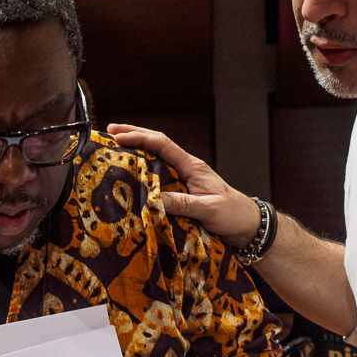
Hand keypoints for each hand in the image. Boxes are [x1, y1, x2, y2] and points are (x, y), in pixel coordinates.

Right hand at [105, 124, 260, 247]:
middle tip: (110, 132)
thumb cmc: (232, 213)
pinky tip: (132, 172)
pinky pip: (159, 173)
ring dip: (136, 150)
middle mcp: (186, 167)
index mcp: (191, 166)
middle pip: (157, 144)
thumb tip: (153, 199)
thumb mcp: (208, 209)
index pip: (163, 144)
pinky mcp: (182, 189)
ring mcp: (184, 177)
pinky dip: (143, 168)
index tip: (119, 138)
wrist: (246, 223)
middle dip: (134, 135)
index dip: (140, 138)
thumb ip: (182, 204)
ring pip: (156, 157)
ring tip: (115, 147)